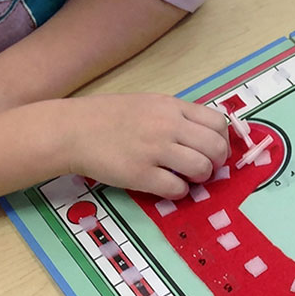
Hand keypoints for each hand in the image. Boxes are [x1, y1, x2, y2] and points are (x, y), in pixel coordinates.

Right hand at [65, 94, 229, 198]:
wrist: (71, 130)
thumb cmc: (109, 117)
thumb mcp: (149, 104)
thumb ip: (177, 116)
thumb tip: (206, 135)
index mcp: (171, 107)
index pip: (217, 123)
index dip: (222, 140)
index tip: (215, 150)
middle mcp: (167, 126)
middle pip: (215, 147)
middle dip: (217, 162)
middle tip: (205, 168)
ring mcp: (154, 150)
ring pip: (201, 168)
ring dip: (201, 178)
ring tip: (188, 178)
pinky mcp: (140, 174)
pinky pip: (177, 188)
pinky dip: (179, 192)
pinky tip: (170, 187)